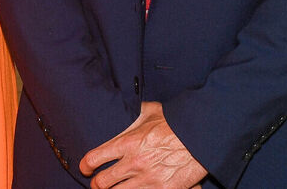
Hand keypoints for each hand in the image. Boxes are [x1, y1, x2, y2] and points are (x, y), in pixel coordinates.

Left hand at [80, 101, 207, 188]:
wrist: (201, 136)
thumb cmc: (176, 123)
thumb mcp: (152, 112)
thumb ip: (134, 112)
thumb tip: (126, 106)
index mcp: (128, 143)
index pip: (94, 159)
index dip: (86, 165)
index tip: (86, 168)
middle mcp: (134, 163)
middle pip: (101, 183)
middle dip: (96, 184)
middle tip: (98, 182)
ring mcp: (147, 180)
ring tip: (114, 188)